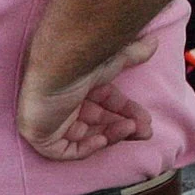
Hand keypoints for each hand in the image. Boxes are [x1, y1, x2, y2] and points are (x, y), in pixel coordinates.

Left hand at [17, 35, 156, 160]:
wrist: (59, 67)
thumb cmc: (82, 62)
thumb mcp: (114, 60)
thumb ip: (133, 54)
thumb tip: (154, 42)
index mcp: (77, 89)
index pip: (105, 106)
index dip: (127, 113)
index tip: (147, 120)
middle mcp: (63, 105)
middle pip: (97, 124)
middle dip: (124, 128)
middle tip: (145, 131)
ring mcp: (50, 121)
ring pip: (85, 137)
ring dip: (111, 136)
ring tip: (130, 128)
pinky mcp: (39, 135)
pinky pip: (64, 152)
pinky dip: (86, 148)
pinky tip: (101, 138)